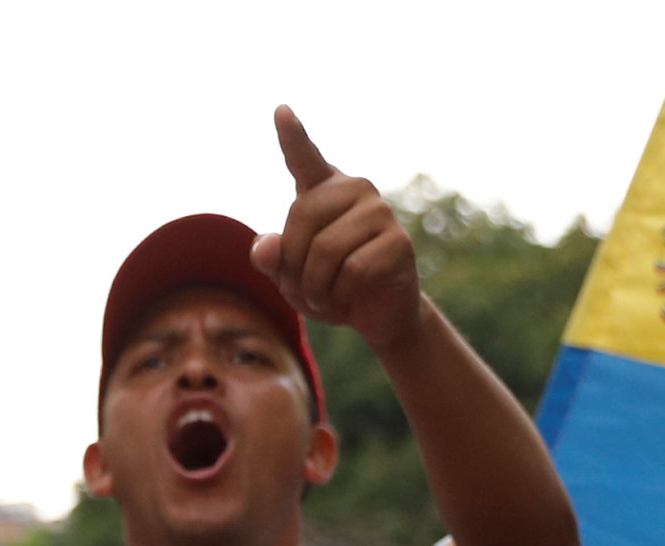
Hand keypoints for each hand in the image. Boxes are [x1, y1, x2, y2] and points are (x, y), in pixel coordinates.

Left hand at [252, 107, 422, 352]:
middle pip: (302, 215)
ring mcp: (380, 212)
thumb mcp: (289, 276)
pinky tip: (346, 299)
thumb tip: (265, 249)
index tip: (281, 111)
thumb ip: (270, 258)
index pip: (304, 157)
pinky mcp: (399, 242)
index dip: (292, 136)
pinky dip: (338, 295)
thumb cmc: (329, 286)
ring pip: (325, 249)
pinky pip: (351, 271)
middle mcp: (355, 190)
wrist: (377, 314)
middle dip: (293, 263)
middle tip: (302, 289)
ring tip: (322, 297)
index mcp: (324, 189)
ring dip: (314, 287)